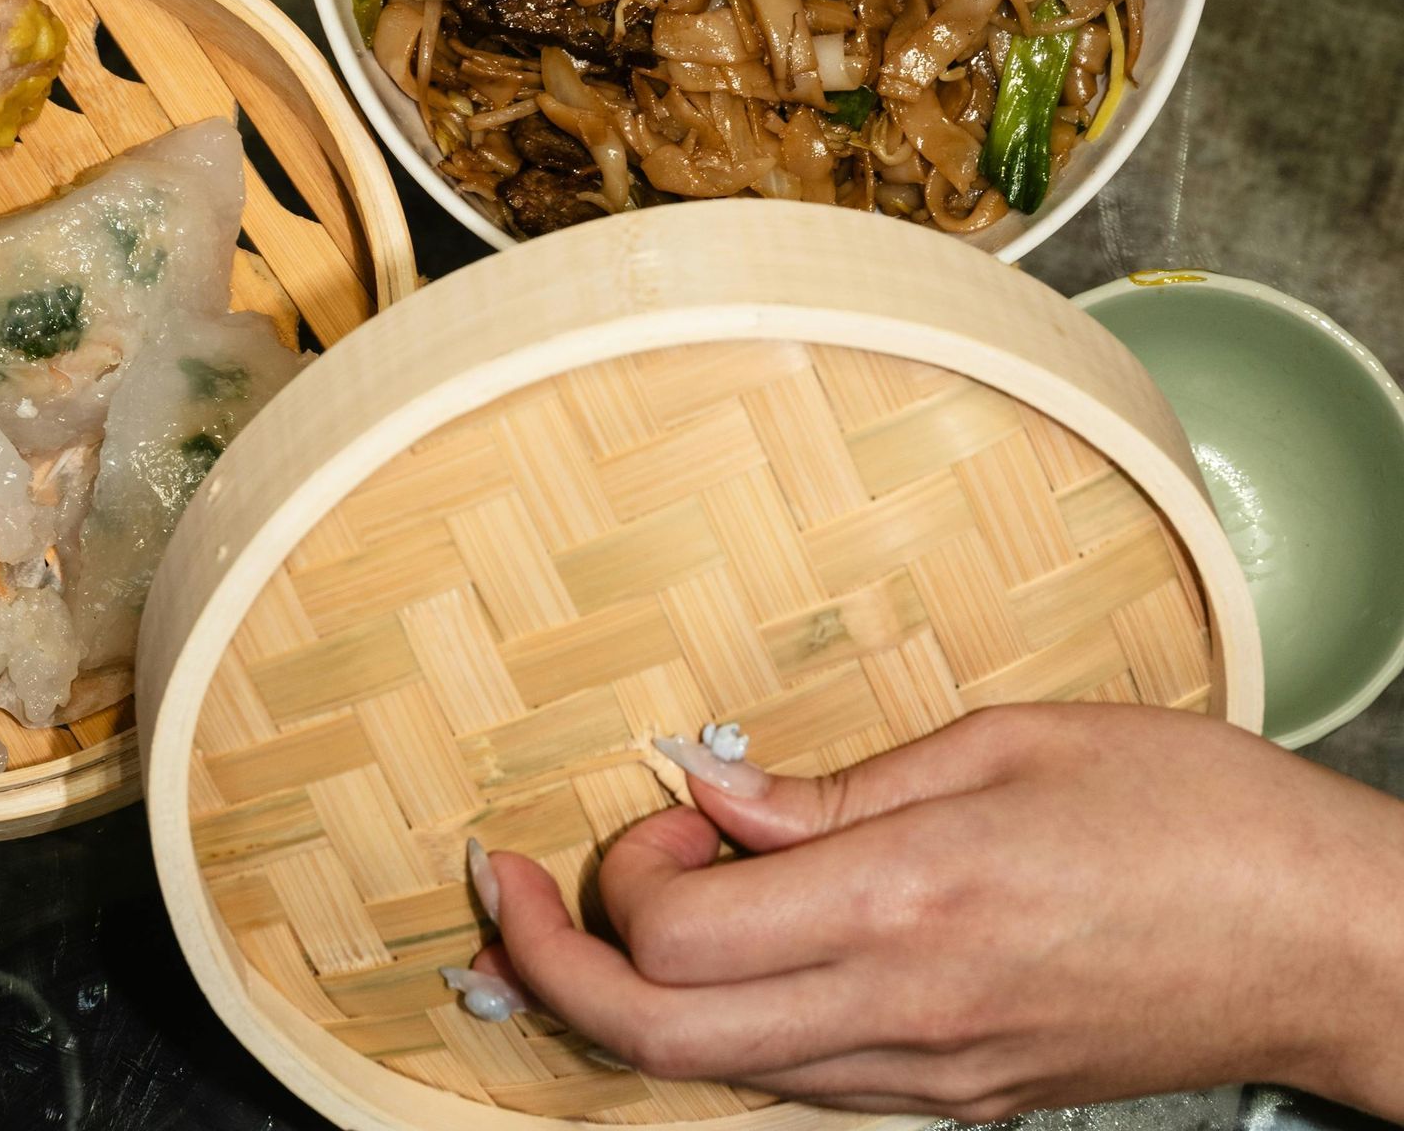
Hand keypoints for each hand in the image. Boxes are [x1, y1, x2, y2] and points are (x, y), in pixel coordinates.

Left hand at [475, 708, 1403, 1116]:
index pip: (676, 944)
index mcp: (909, 903)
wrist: (1327, 946)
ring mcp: (933, 1078)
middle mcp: (904, 1015)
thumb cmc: (1194, 816)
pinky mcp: (965, 1101)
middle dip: (553, 970)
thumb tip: (708, 784)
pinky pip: (805, 1079)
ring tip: (640, 893)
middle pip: (661, 1042)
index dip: (616, 876)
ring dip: (641, 997)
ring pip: (722, 1076)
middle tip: (513, 889)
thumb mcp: (1012, 741)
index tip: (645, 805)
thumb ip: (841, 781)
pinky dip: (734, 1020)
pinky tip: (741, 940)